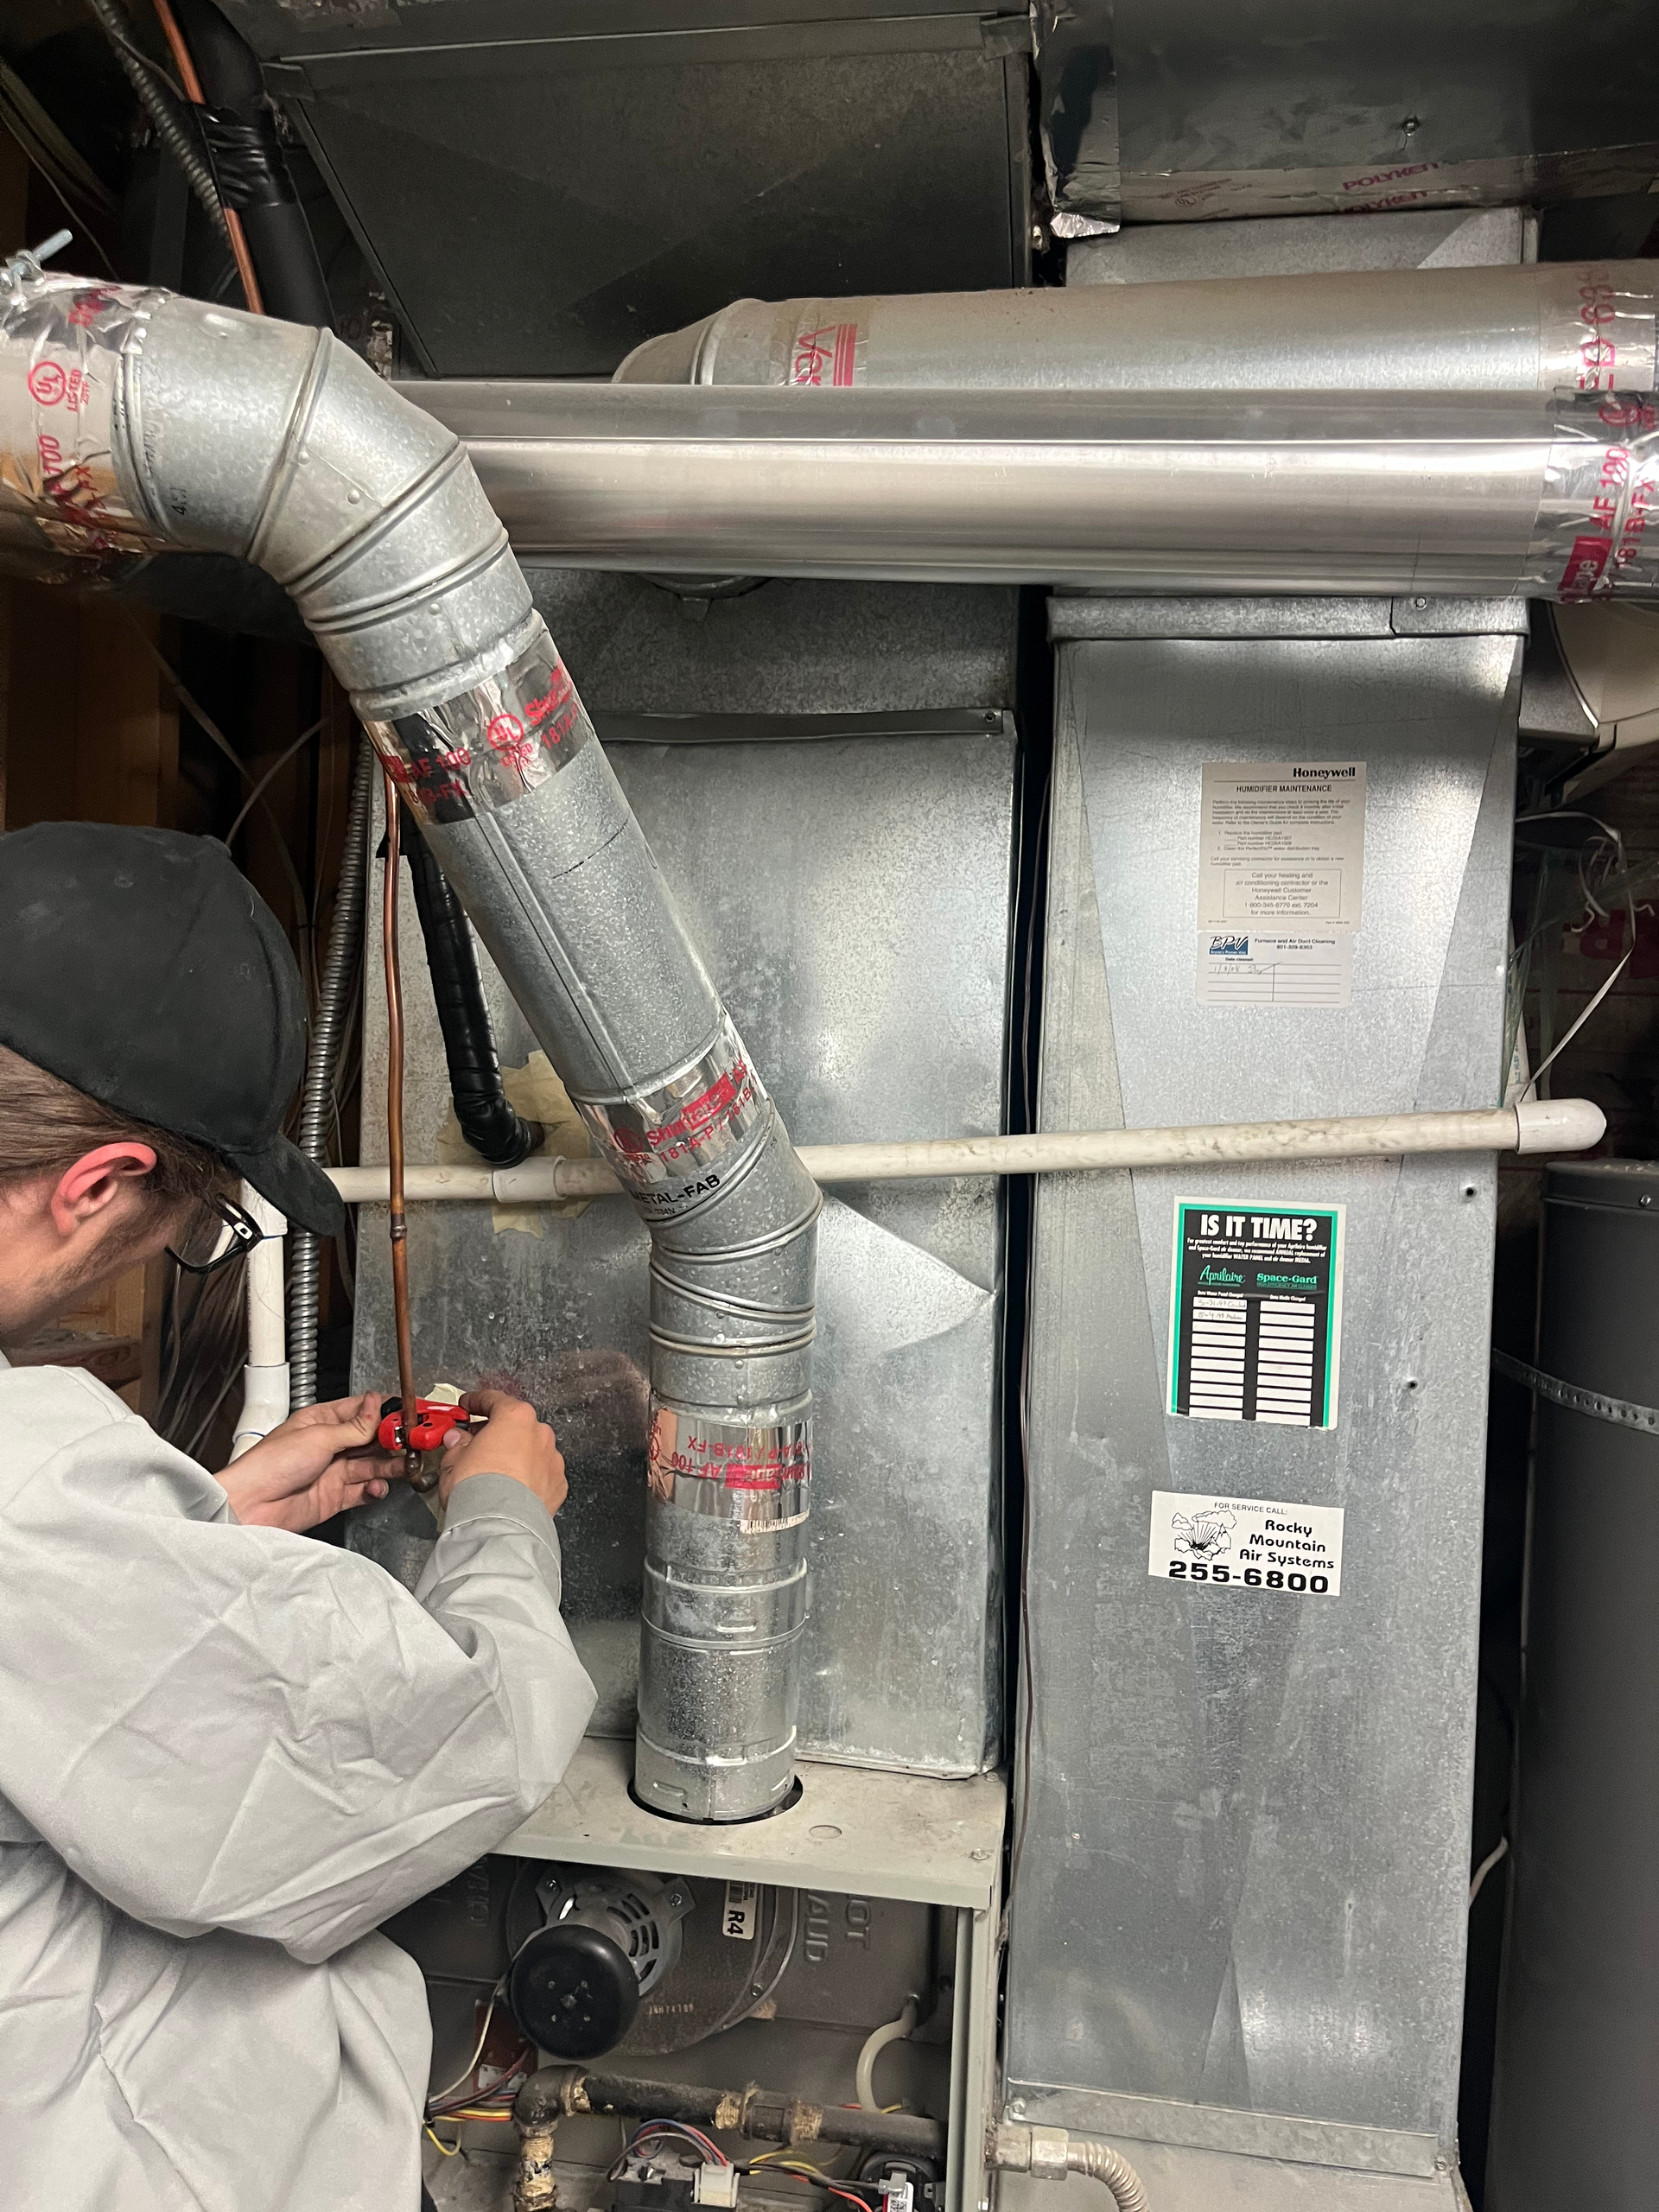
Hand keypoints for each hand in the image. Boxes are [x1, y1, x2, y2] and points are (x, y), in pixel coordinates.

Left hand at [220, 1392, 396, 1532]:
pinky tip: (378, 1486)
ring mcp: (332, 1471)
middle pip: (370, 1438)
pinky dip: (375, 1489)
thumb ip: (354, 1427)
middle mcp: (329, 1445)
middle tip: (410, 1442)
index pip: (360, 1411)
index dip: (383, 1412)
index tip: (405, 1415)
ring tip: (404, 1465)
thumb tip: (377, 1406)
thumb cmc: (271, 1464)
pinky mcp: (334, 1496)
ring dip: (389, 1465)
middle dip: (391, 1440)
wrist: (252, 1505)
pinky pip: (363, 1491)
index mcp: (321, 1421)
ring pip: (371, 1465)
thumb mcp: (319, 1437)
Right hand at [438, 1388, 566, 1516]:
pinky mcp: (558, 1485)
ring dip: (516, 1454)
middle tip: (476, 1441)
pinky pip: (542, 1474)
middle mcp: (539, 1434)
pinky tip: (513, 1488)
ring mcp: (552, 1459)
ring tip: (496, 1470)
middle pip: (516, 1425)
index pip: (495, 1400)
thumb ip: (457, 1444)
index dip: (477, 1401)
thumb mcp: (454, 1460)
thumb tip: (457, 1440)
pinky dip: (529, 1477)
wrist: (499, 1525)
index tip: (468, 1405)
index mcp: (515, 1418)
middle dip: (497, 1431)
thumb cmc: (477, 1488)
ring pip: (532, 1450)